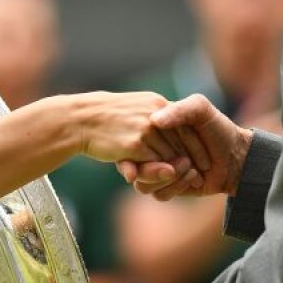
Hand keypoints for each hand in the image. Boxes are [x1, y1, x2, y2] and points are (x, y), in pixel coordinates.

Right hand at [74, 92, 209, 187]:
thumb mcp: (133, 107)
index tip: (203, 158)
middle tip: (199, 174)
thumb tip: (165, 129)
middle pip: (183, 141)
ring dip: (177, 170)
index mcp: (155, 103)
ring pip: (170, 156)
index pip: (186, 124)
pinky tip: (164, 180)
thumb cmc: (104, 116)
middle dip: (191, 159)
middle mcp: (154, 114)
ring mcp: (145, 129)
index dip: (196, 144)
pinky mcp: (135, 145)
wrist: (79, 119)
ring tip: (188, 179)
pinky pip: (155, 163)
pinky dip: (160, 174)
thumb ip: (152, 116)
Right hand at [117, 93, 252, 199]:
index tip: (160, 148)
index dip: (145, 145)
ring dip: (166, 178)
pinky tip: (194, 178)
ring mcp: (158, 170)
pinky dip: (176, 187)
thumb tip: (154, 122)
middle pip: (135, 165)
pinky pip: (158, 194)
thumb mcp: (200, 109)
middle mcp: (152, 150)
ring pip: (143, 183)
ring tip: (191, 168)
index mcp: (153, 129)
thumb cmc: (218, 128)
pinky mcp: (167, 187)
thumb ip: (178, 110)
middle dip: (156, 166)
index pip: (135, 140)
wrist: (237, 158)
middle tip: (185, 161)